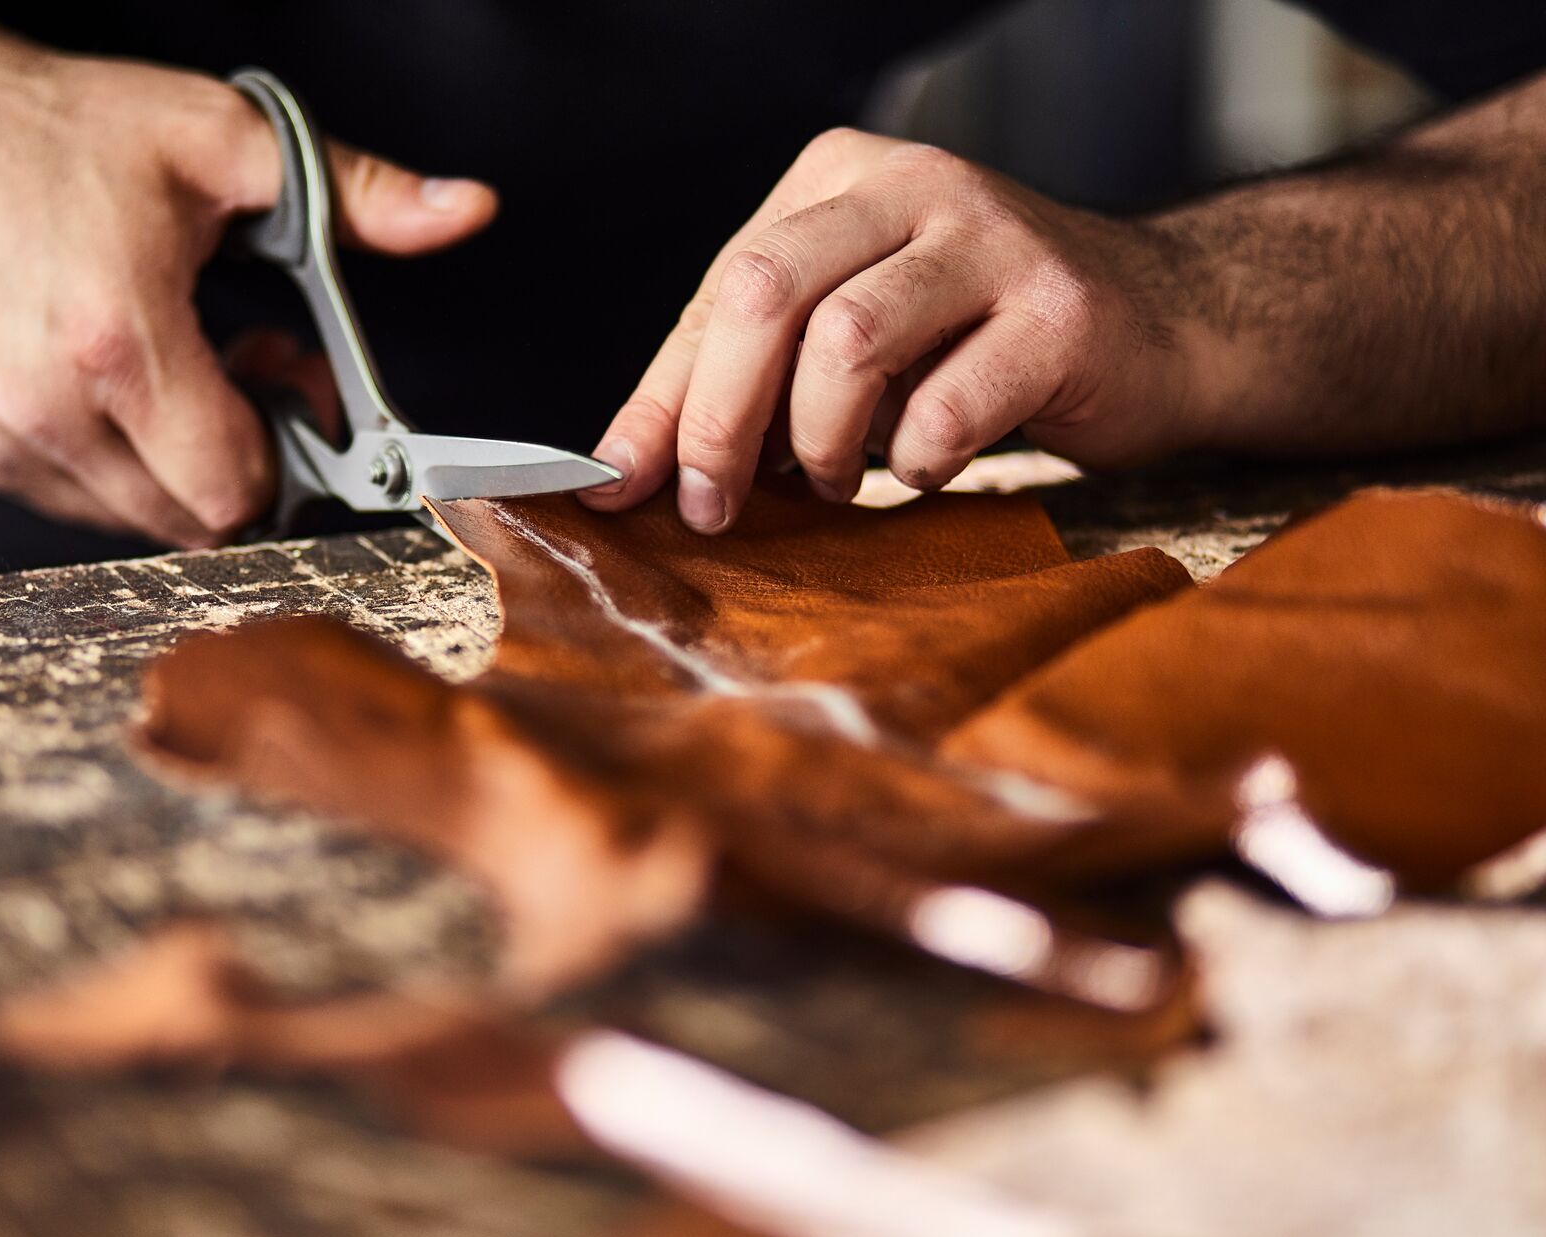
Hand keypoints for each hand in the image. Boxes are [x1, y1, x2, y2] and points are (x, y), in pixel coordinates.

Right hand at [0, 55, 495, 546]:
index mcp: (116, 341)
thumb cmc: (54, 136)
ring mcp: (4, 438)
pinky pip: (89, 505)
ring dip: (186, 466)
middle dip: (248, 462)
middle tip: (247, 367)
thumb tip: (464, 210)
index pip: (236, 490)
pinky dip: (127, 466)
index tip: (297, 390)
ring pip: (145, 522)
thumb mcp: (222, 138)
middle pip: (198, 521)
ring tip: (180, 366)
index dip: (290, 458)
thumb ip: (356, 190)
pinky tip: (122, 385)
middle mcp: (49, 407)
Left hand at [582, 129, 1207, 531]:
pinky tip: (924, 467)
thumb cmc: (981, 342)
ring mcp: (992, 240)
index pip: (718, 288)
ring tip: (832, 483)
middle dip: (717, 418)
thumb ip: (743, 382)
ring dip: (818, 443)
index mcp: (838, 178)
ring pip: (846, 341)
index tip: (620, 486)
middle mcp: (911, 185)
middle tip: (711, 506)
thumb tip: (621, 468)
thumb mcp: (851, 337)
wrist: (1169, 324)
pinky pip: (945, 408)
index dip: (662, 398)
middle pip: (763, 291)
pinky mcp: (1059, 311)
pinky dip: (913, 462)